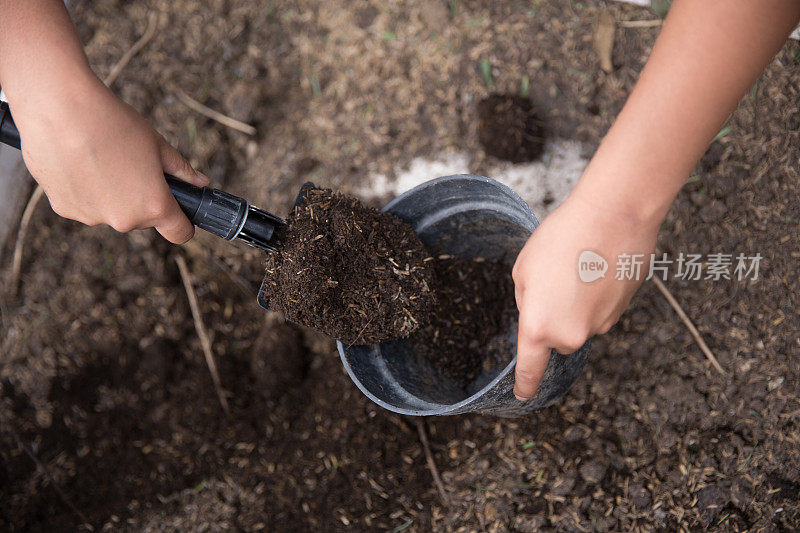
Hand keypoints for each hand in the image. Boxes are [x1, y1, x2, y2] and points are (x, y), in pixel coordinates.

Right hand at [14, 75, 207, 243]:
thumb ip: (181, 170)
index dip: (183, 223)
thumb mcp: (157, 144)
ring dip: (111, 195)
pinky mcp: (64, 209)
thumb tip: (200, 182)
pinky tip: (78, 162)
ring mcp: (92, 218)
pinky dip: (85, 190)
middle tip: (132, 166)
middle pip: (142, 218)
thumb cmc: (113, 123)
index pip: (179, 233)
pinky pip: (84, 204)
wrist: (59, 108)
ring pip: (111, 211)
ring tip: (101, 159)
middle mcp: (124, 220)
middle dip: (142, 199)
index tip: (180, 213)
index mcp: (154, 206)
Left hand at [511, 190, 659, 400]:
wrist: (614, 217)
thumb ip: (526, 301)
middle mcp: (571, 335)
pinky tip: (597, 266)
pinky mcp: (622, 311)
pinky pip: (601, 310)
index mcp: (540, 327)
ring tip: (578, 266)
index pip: (531, 368)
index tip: (522, 394)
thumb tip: (537, 313)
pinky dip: (596, 294)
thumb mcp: (524, 269)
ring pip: (581, 323)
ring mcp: (601, 325)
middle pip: (558, 339)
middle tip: (555, 279)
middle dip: (553, 317)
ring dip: (576, 303)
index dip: (526, 384)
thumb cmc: (562, 238)